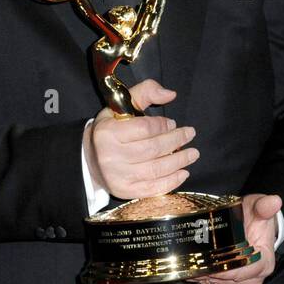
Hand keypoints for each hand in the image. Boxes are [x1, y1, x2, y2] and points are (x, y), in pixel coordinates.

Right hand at [85, 78, 195, 200]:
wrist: (91, 159)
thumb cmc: (111, 129)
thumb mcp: (122, 106)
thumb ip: (145, 92)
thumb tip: (170, 94)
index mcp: (108, 133)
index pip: (144, 128)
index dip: (163, 125)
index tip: (173, 124)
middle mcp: (111, 156)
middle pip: (152, 149)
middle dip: (176, 141)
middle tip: (190, 134)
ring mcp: (118, 177)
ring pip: (156, 169)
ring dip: (179, 161)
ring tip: (193, 153)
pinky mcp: (125, 191)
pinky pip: (153, 189)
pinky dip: (172, 181)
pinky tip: (183, 172)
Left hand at [193, 193, 281, 283]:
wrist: (254, 226)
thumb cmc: (255, 218)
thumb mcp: (258, 207)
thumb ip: (264, 206)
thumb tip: (274, 201)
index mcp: (264, 262)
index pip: (243, 271)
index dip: (225, 269)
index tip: (208, 263)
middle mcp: (256, 277)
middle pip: (229, 281)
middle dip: (210, 273)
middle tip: (191, 263)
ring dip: (205, 279)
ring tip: (189, 267)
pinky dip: (206, 282)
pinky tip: (194, 272)